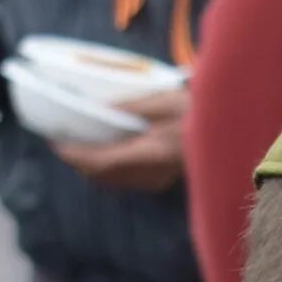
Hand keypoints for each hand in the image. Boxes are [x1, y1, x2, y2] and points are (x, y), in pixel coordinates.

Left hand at [52, 85, 188, 192]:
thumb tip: (102, 110)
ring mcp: (156, 179)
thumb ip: (133, 107)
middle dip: (78, 161)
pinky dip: (107, 169)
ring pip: (111, 181)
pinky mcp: (159, 179)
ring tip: (78, 147)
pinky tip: (104, 153)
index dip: (75, 155)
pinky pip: (124, 180)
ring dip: (91, 167)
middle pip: (102, 176)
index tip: (56, 143)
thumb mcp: (164, 101)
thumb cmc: (198, 111)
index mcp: (151, 152)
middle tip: (62, 142)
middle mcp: (151, 172)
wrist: (226, 132)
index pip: (101, 162)